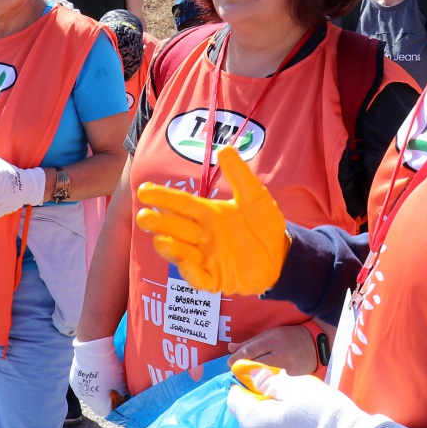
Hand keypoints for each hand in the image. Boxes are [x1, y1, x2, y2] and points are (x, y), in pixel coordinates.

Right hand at [70, 336, 126, 416]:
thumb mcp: (120, 381)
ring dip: (96, 395)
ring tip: (102, 383)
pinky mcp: (73, 381)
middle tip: (113, 393)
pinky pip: (83, 388)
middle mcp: (86, 399)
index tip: (120, 400)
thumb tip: (122, 396)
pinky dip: (89, 386)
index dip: (115, 407)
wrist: (92, 349)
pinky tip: (94, 377)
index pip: (109, 412)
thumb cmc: (109, 366)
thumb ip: (121, 393)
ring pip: (89, 398)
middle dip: (105, 403)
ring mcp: (78, 390)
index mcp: (98, 402)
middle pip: (98, 407)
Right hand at [136, 145, 287, 294]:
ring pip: (181, 253)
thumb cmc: (264, 224)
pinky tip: (186, 263)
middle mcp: (201, 236)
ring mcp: (206, 258)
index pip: (180, 203)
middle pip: (175, 227)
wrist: (282, 254)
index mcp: (207, 214)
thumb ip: (239, 176)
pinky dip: (191, 272)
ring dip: (170, 248)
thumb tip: (225, 149)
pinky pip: (199, 278)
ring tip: (161, 240)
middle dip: (158, 223)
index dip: (162, 197)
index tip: (143, 190)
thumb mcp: (255, 197)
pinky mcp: (216, 278)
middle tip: (143, 217)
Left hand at [227, 323, 321, 375]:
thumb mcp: (270, 334)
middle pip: (254, 364)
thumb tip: (230, 348)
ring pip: (264, 375)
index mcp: (273, 340)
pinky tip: (263, 383)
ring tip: (248, 376)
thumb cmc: (289, 337)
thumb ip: (250, 342)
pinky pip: (276, 381)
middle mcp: (279, 353)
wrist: (316, 344)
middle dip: (242, 368)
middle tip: (236, 371)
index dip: (236, 358)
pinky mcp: (293, 377)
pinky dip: (268, 382)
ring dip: (253, 376)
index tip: (230, 363)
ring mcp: (287, 366)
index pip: (249, 351)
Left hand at [227, 360, 388, 427]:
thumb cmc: (323, 415)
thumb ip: (270, 382)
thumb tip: (252, 378)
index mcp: (253, 424)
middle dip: (267, 416)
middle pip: (255, 427)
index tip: (258, 384)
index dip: (244, 390)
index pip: (236, 402)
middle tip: (293, 407)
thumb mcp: (297, 388)